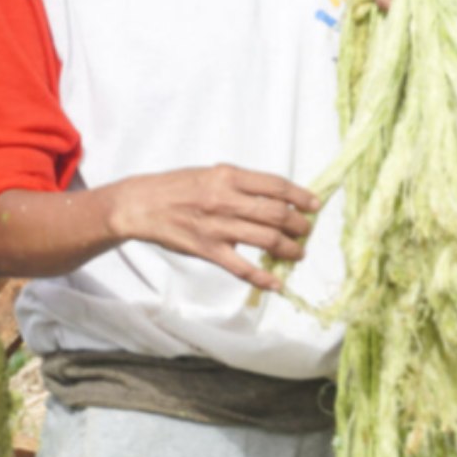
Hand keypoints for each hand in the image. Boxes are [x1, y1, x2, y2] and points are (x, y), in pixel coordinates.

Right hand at [103, 164, 319, 292]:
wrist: (142, 204)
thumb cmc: (178, 187)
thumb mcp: (213, 173)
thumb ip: (242, 184)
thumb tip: (276, 197)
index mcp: (229, 176)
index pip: (276, 186)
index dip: (301, 196)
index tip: (315, 205)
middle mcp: (226, 200)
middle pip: (276, 214)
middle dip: (299, 224)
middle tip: (307, 231)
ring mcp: (217, 227)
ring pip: (266, 240)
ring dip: (289, 248)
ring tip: (298, 252)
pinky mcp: (207, 250)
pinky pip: (241, 267)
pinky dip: (262, 277)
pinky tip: (277, 283)